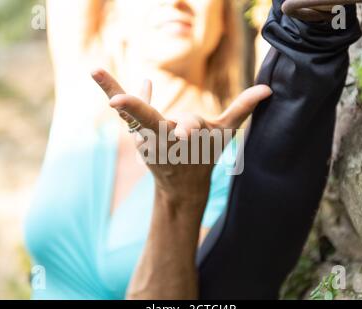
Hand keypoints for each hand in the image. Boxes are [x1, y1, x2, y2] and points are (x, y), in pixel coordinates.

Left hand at [92, 68, 271, 205]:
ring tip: (94, 69)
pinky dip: (129, 95)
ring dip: (114, 90)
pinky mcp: (137, 133)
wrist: (182, 186)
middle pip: (148, 120)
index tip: (184, 133)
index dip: (190, 130)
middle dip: (134, 108)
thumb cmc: (205, 156)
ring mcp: (147, 139)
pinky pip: (131, 112)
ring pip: (131, 114)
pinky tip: (110, 76)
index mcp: (187, 142)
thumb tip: (268, 89)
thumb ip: (242, 109)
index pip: (187, 128)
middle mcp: (164, 141)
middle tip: (114, 100)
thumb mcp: (225, 134)